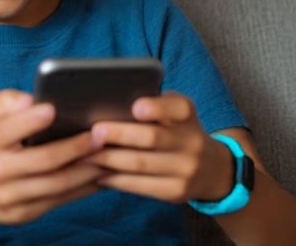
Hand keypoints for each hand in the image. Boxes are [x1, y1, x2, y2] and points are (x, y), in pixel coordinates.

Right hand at [0, 90, 102, 224]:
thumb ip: (6, 101)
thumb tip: (33, 100)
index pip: (12, 129)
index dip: (34, 120)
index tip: (55, 108)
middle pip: (45, 161)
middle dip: (77, 147)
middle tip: (101, 135)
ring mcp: (9, 198)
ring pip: (58, 185)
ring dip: (87, 171)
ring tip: (108, 156)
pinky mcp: (21, 215)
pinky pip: (58, 201)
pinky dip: (81, 189)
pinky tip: (97, 176)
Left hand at [88, 93, 233, 201]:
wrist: (211, 169)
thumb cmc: (175, 131)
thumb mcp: (172, 113)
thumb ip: (150, 105)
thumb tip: (106, 104)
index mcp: (186, 115)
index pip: (177, 107)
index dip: (157, 108)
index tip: (135, 108)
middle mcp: (191, 141)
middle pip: (150, 137)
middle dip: (117, 135)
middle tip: (92, 134)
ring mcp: (186, 169)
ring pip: (140, 164)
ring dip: (107, 160)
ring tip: (84, 155)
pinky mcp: (176, 191)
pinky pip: (140, 186)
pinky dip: (115, 180)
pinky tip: (97, 174)